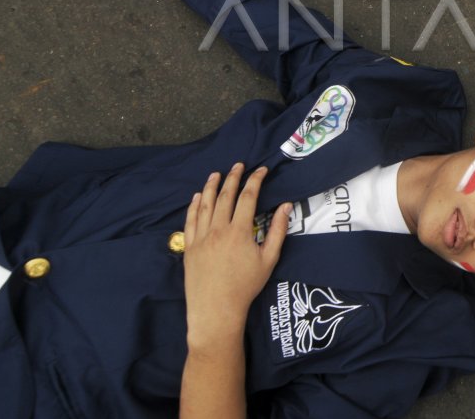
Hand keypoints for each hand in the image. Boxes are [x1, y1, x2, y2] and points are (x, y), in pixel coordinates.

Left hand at [183, 163, 289, 345]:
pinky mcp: (189, 247)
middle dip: (233, 177)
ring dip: (211, 186)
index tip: (261, 170)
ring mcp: (201, 237)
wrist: (216, 309)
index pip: (248, 197)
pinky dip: (194, 206)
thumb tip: (285, 206)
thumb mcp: (268, 259)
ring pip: (205, 204)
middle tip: (239, 165)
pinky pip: (190, 220)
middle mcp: (218, 229)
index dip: (255, 180)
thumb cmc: (246, 286)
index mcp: (239, 231)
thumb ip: (277, 231)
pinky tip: (197, 197)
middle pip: (225, 196)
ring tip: (217, 174)